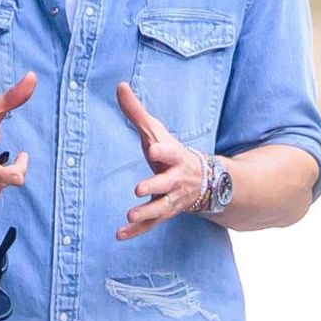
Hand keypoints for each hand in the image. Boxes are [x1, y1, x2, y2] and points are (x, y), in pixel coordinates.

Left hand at [115, 82, 205, 239]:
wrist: (201, 181)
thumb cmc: (171, 152)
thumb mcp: (156, 131)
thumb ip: (137, 112)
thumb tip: (120, 85)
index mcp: (174, 156)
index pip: (170, 152)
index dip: (163, 151)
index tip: (153, 148)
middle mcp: (176, 179)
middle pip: (166, 183)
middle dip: (154, 186)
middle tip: (138, 189)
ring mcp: (172, 198)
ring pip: (161, 208)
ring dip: (146, 213)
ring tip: (129, 215)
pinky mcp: (165, 213)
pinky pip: (151, 224)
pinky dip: (137, 231)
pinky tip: (119, 235)